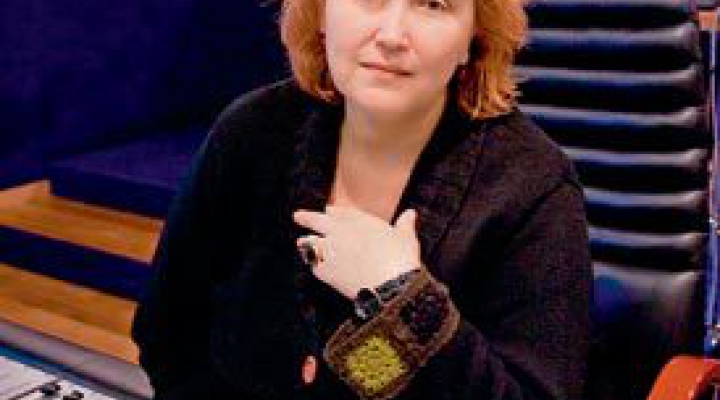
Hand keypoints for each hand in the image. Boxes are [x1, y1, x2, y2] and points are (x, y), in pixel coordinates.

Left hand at [293, 206, 420, 298]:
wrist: (390, 284)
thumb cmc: (400, 258)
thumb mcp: (405, 237)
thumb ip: (405, 224)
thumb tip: (410, 213)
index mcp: (358, 221)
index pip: (340, 212)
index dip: (333, 211)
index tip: (328, 210)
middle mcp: (339, 232)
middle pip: (316, 221)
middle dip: (306, 218)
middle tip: (297, 216)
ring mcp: (329, 251)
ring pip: (309, 243)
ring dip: (305, 243)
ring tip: (300, 242)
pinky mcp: (325, 271)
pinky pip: (313, 266)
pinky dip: (313, 265)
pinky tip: (312, 266)